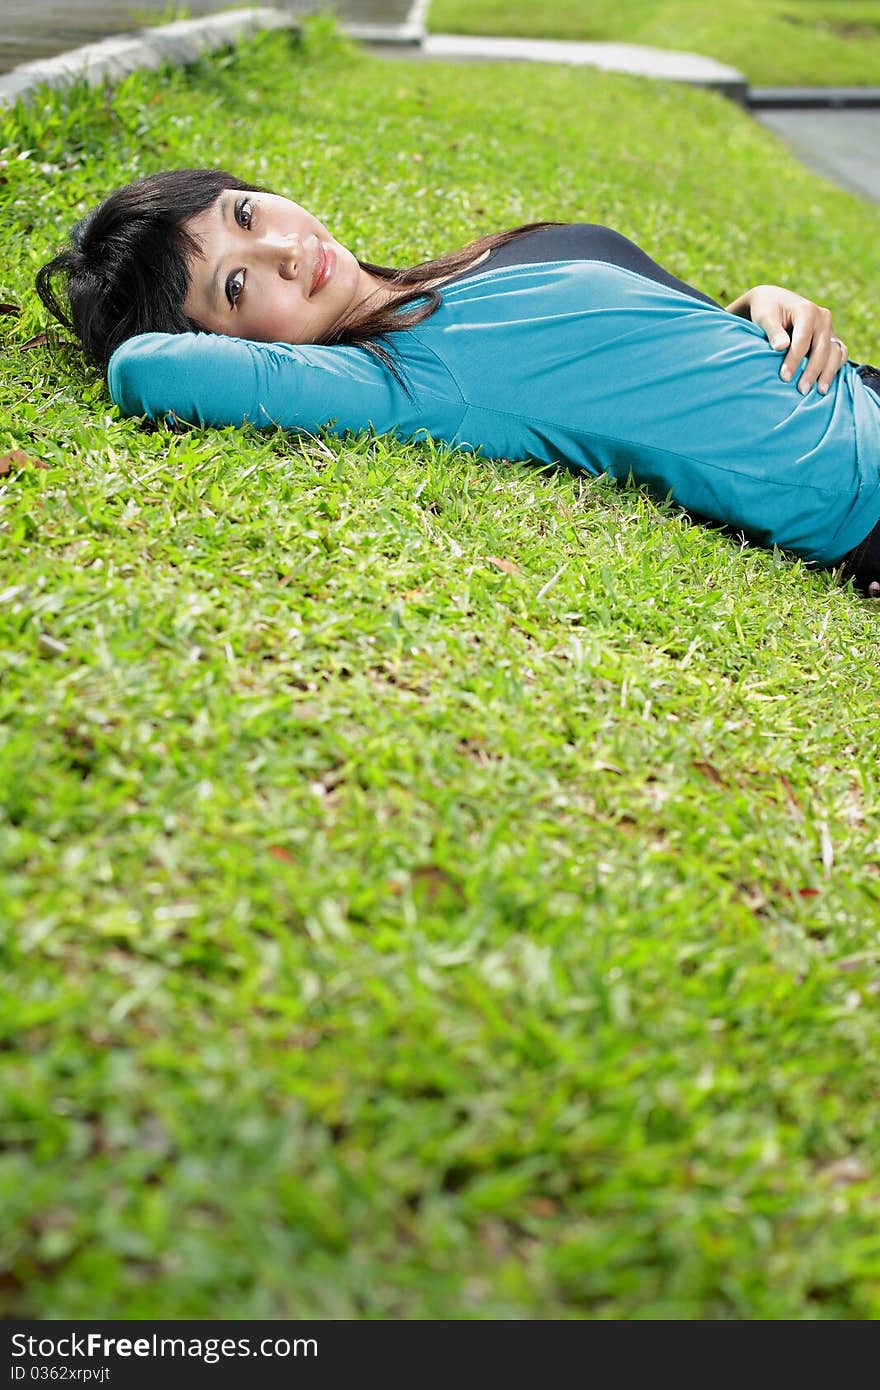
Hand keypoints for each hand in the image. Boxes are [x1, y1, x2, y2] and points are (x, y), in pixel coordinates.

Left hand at [725, 284, 847, 395]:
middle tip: (801, 390)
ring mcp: (829, 328)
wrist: (775, 302)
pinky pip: (840, 354)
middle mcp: (823, 318)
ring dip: (828, 372)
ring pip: (835, 352)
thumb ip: (773, 331)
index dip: (794, 360)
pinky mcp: (831, 338)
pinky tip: (825, 384)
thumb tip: (781, 347)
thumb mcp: (765, 317)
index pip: (803, 339)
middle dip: (812, 371)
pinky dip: (835, 368)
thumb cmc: (767, 310)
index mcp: (807, 310)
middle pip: (822, 348)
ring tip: (819, 392)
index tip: (784, 378)